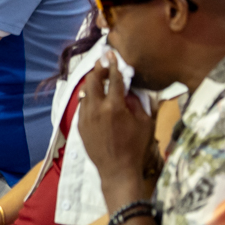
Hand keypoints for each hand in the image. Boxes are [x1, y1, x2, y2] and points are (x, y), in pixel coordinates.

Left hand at [78, 50, 155, 202]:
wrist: (116, 170)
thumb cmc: (135, 147)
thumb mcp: (144, 123)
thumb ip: (136, 103)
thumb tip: (128, 90)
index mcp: (115, 107)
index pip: (114, 79)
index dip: (113, 65)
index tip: (111, 55)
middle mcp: (97, 109)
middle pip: (93, 81)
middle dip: (98, 69)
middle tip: (103, 63)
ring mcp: (85, 117)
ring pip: (85, 92)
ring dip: (92, 82)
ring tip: (98, 77)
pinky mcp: (80, 125)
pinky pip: (82, 106)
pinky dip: (87, 98)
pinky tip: (92, 96)